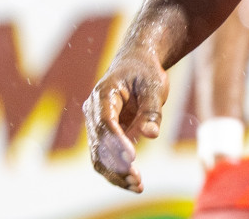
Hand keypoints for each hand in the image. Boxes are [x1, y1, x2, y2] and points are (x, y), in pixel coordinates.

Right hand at [84, 51, 169, 192]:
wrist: (137, 63)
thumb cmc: (145, 71)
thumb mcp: (154, 84)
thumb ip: (152, 109)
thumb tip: (151, 134)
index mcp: (103, 94)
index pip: (105, 122)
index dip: (117, 142)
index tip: (132, 158)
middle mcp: (94, 111)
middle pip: (99, 144)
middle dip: (116, 164)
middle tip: (137, 179)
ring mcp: (96, 125)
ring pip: (99, 156)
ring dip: (115, 174)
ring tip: (136, 185)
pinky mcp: (104, 136)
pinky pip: (106, 158)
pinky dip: (117, 172)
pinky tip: (133, 183)